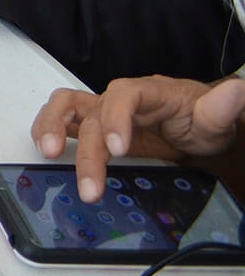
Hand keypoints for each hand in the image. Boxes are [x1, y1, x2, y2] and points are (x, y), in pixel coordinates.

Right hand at [33, 76, 244, 201]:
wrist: (196, 126)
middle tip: (88, 183)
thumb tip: (236, 93)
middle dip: (87, 149)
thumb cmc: (202, 118)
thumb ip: (222, 108)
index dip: (116, 119)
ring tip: (49, 154)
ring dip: (51, 127)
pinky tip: (49, 151)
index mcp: (147, 92)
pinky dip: (49, 131)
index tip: (119, 148)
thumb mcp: (216, 117)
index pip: (123, 95)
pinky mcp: (96, 127)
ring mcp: (103, 112)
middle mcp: (118, 99)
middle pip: (92, 112)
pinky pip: (65, 122)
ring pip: (65, 107)